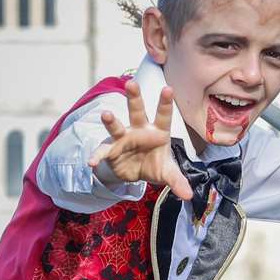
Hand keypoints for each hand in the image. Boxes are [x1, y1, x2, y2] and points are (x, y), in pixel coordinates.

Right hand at [88, 80, 192, 200]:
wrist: (136, 173)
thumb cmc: (154, 164)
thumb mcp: (167, 173)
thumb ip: (177, 181)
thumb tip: (189, 196)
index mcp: (157, 132)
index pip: (163, 116)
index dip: (165, 103)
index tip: (168, 88)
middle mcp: (139, 130)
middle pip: (136, 111)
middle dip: (134, 97)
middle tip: (131, 82)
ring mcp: (123, 139)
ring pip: (116, 127)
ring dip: (111, 121)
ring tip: (106, 114)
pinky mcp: (111, 151)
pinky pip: (102, 152)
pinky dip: (97, 156)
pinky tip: (91, 163)